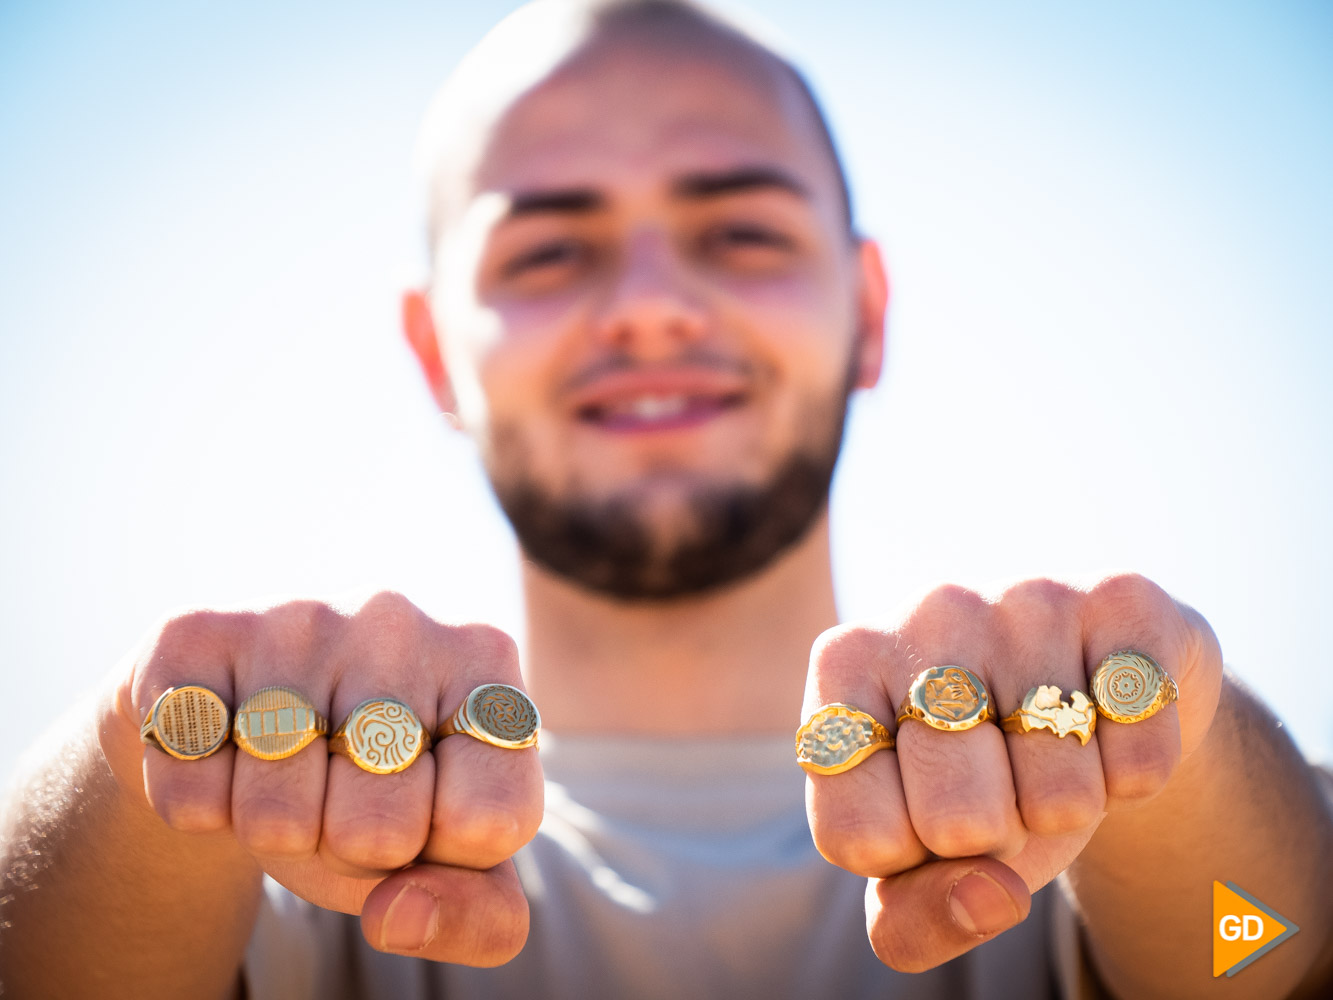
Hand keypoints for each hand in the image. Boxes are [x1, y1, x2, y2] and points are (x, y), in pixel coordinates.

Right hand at [103, 591, 542, 964]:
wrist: (243, 720)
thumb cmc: (373, 791)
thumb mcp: (451, 856)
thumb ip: (479, 915)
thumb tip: (400, 915)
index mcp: (485, 661)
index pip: (491, 821)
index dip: (445, 852)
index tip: (428, 811)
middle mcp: (398, 620)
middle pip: (382, 831)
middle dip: (355, 849)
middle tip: (342, 798)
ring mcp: (293, 619)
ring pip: (276, 818)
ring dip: (276, 834)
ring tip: (288, 780)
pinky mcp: (195, 637)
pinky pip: (190, 795)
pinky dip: (202, 811)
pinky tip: (226, 758)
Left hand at [802, 573, 1223, 970]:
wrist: (1095, 696)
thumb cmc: (985, 781)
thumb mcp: (924, 858)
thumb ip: (914, 919)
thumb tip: (988, 895)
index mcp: (844, 663)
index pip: (857, 838)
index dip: (908, 859)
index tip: (923, 816)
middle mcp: (926, 610)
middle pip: (957, 821)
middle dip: (994, 837)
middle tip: (1003, 785)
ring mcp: (1025, 596)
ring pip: (1058, 797)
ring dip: (1069, 809)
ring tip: (1054, 756)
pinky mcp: (1122, 601)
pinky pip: (1141, 759)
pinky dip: (1136, 776)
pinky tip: (1112, 726)